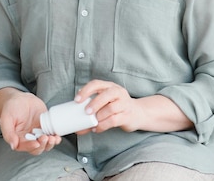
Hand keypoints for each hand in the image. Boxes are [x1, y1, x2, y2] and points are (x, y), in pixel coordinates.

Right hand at [0, 88, 62, 154]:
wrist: (21, 98)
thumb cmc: (11, 107)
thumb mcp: (6, 118)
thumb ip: (8, 132)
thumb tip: (13, 145)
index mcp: (18, 138)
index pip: (25, 147)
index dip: (31, 147)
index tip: (36, 143)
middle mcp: (28, 138)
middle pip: (37, 148)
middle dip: (42, 145)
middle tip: (45, 138)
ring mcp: (38, 133)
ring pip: (45, 144)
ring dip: (50, 144)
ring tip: (53, 138)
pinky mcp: (45, 127)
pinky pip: (51, 135)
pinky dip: (55, 138)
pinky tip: (57, 136)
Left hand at [74, 80, 192, 133]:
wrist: (137, 113)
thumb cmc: (116, 107)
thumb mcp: (105, 102)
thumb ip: (92, 107)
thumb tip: (75, 122)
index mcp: (109, 86)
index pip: (96, 84)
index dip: (86, 91)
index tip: (77, 100)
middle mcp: (118, 92)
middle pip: (106, 95)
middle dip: (94, 104)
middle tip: (86, 112)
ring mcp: (124, 104)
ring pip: (111, 108)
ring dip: (99, 117)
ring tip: (92, 123)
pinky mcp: (127, 116)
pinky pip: (114, 120)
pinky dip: (103, 125)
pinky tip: (97, 129)